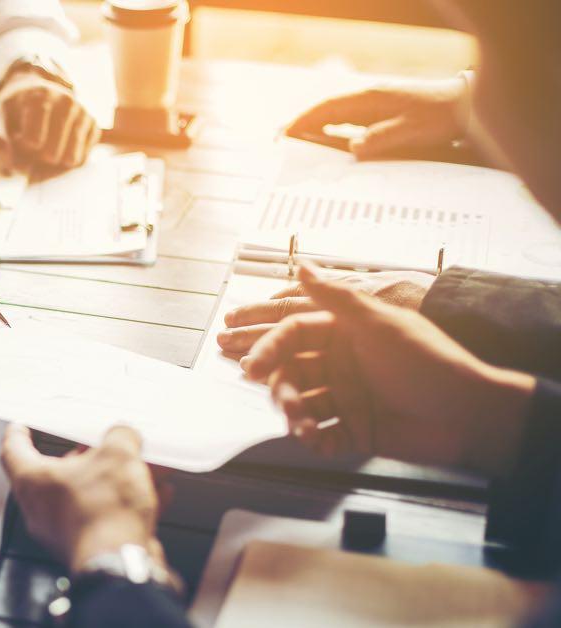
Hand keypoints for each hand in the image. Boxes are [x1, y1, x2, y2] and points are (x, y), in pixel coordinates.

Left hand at [0, 68, 98, 174]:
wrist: (34, 91)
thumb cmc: (13, 109)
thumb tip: (6, 163)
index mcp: (41, 97)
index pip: (34, 143)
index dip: (23, 148)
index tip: (18, 137)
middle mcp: (67, 102)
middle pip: (52, 155)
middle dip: (38, 158)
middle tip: (31, 144)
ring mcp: (83, 113)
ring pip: (71, 159)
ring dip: (53, 161)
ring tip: (44, 146)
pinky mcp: (93, 125)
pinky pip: (82, 159)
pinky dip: (67, 158)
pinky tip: (59, 145)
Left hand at [0, 424, 171, 571]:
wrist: (120, 563)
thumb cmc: (103, 514)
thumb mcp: (117, 455)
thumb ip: (120, 437)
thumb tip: (124, 436)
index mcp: (33, 481)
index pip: (13, 450)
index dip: (19, 434)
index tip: (22, 427)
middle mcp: (42, 508)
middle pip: (59, 473)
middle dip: (86, 457)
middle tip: (104, 444)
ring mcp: (64, 530)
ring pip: (88, 495)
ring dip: (114, 480)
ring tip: (141, 467)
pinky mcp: (89, 546)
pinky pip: (105, 517)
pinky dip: (127, 504)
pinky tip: (154, 494)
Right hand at [241, 264, 535, 473]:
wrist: (470, 414)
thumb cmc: (430, 362)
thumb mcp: (379, 323)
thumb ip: (336, 296)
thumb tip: (302, 265)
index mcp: (345, 334)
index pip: (294, 336)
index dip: (270, 349)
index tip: (254, 367)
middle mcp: (343, 364)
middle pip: (292, 373)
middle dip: (282, 390)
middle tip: (286, 406)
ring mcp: (349, 398)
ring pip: (303, 405)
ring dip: (297, 418)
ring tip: (306, 429)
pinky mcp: (358, 430)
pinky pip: (324, 435)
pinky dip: (317, 441)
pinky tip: (321, 442)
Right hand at [286, 78, 467, 159]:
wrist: (464, 106)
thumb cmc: (440, 117)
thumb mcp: (412, 130)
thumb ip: (381, 138)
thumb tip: (353, 148)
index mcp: (371, 99)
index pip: (329, 108)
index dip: (305, 120)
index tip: (286, 132)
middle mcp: (369, 99)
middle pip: (327, 110)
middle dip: (303, 123)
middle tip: (281, 139)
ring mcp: (374, 104)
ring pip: (336, 115)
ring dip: (316, 126)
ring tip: (296, 141)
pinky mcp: (381, 112)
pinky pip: (349, 120)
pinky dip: (332, 129)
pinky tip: (327, 139)